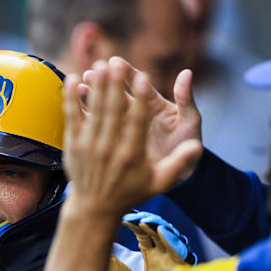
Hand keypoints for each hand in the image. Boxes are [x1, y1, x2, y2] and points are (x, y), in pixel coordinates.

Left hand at [63, 60, 201, 218]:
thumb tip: (198, 147)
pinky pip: (72, 117)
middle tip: (116, 62)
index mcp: (132, 154)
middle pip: (112, 111)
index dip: (140, 100)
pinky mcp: (73, 145)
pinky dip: (72, 99)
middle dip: (114, 85)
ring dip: (95, 86)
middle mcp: (108, 149)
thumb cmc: (130, 192)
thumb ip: (179, 163)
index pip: (137, 122)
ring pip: (92, 111)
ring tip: (97, 65)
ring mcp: (88, 146)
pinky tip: (73, 79)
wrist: (94, 208)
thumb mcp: (159, 182)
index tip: (143, 78)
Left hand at [107, 212, 196, 270]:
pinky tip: (161, 231)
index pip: (143, 231)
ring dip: (158, 226)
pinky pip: (181, 251)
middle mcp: (164, 253)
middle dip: (145, 220)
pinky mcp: (184, 270)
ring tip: (144, 220)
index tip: (122, 214)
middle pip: (157, 230)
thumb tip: (92, 243)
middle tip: (130, 215)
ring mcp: (175, 260)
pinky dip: (172, 240)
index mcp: (150, 253)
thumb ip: (110, 261)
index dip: (134, 221)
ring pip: (170, 236)